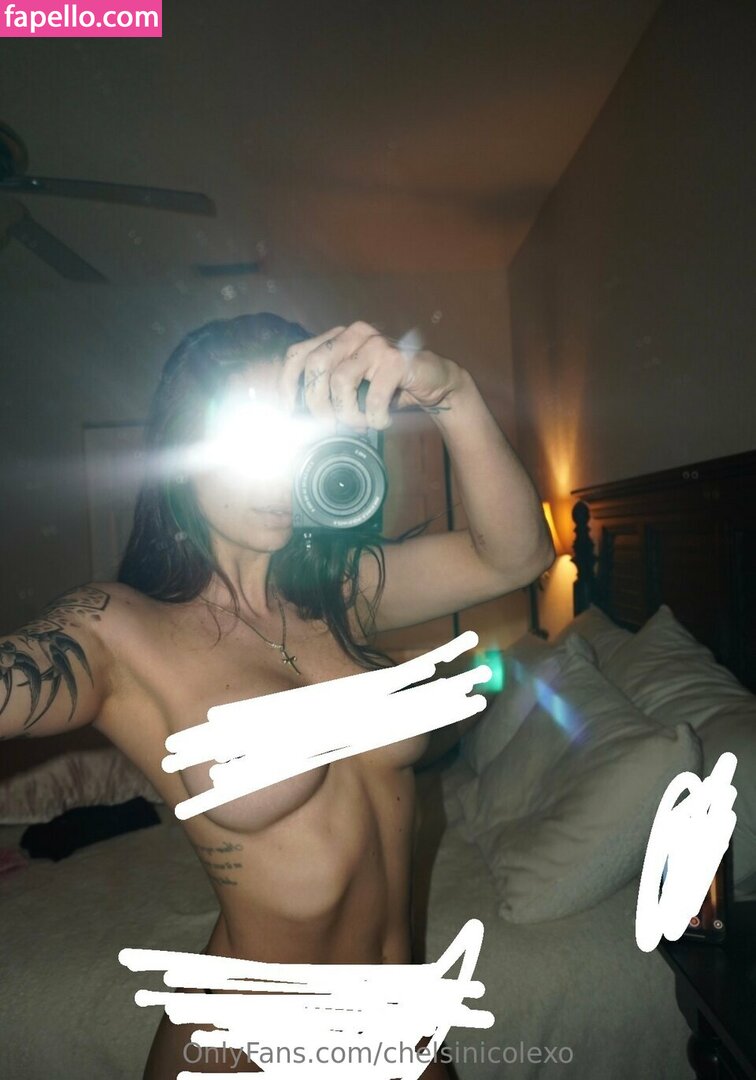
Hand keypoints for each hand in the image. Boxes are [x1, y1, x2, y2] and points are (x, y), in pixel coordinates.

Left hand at [278, 320, 464, 429]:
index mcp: (337, 338)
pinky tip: (382, 421)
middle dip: (317, 404)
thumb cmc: (389, 389)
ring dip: (348, 413)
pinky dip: (374, 416)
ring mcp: (376, 343)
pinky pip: (373, 394)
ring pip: (341, 380)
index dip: (287, 384)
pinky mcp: (397, 358)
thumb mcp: (354, 388)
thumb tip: (297, 419)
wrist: (435, 383)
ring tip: (361, 424)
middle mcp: (353, 333)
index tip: (289, 411)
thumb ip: (329, 392)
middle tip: (331, 425)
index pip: (297, 354)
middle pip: (315, 366)